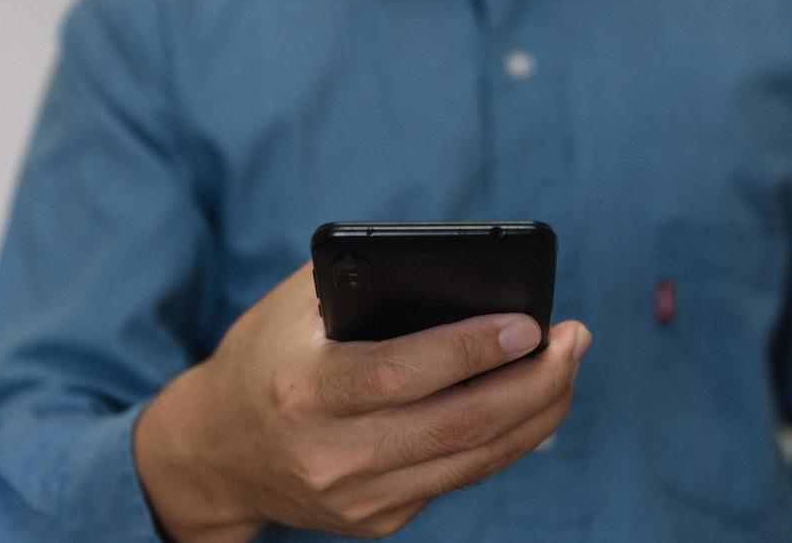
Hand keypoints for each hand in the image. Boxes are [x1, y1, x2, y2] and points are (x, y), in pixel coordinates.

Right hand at [134, 261, 590, 541]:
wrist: (217, 451)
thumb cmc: (268, 354)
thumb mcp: (298, 305)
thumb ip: (368, 281)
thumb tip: (469, 272)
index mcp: (304, 390)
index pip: (399, 374)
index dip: (470, 350)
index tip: (529, 322)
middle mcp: (331, 454)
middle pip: (457, 427)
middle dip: (533, 382)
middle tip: (574, 338)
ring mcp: (357, 498)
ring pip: (473, 460)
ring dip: (537, 411)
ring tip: (569, 362)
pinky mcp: (378, 521)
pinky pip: (460, 476)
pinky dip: (505, 438)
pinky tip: (533, 401)